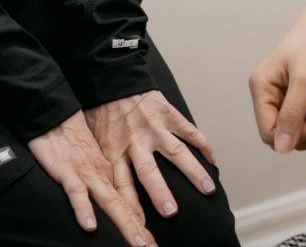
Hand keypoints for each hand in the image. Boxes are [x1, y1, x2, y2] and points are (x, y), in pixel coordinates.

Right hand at [27, 111, 154, 246]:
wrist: (56, 115)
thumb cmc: (74, 137)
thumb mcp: (96, 156)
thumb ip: (106, 175)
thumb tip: (116, 197)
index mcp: (112, 170)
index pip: (129, 201)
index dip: (141, 223)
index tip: (152, 243)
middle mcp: (104, 174)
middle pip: (126, 204)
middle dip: (140, 229)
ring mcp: (87, 174)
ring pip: (110, 201)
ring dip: (126, 222)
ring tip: (139, 242)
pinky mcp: (67, 172)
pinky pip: (76, 193)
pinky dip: (83, 209)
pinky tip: (90, 226)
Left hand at [84, 90, 217, 219]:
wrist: (111, 76)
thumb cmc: (101, 110)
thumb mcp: (92, 140)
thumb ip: (102, 164)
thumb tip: (103, 192)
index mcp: (113, 150)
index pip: (121, 185)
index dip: (130, 208)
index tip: (140, 228)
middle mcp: (134, 141)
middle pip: (148, 172)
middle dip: (159, 193)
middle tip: (171, 212)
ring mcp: (153, 127)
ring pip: (175, 152)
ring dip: (192, 172)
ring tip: (208, 189)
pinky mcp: (167, 112)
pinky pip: (188, 130)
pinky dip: (202, 144)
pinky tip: (213, 159)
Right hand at [248, 0, 305, 152]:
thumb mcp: (305, 80)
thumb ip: (292, 114)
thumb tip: (281, 148)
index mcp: (261, 85)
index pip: (269, 130)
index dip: (294, 136)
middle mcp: (266, 88)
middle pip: (279, 129)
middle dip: (304, 130)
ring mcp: (280, 88)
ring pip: (291, 123)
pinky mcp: (294, 87)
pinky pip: (299, 112)